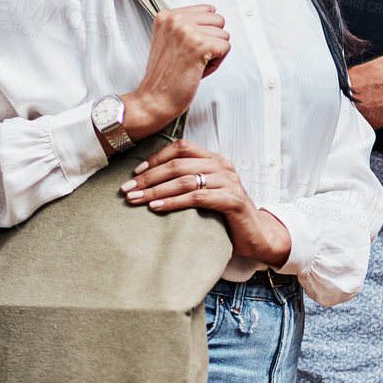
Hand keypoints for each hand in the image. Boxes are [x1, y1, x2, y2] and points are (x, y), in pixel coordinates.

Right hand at [122, 5, 230, 133]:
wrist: (153, 100)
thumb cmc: (164, 76)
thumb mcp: (169, 40)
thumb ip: (186, 26)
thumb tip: (214, 15)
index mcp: (166, 15)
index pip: (207, 10)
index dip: (206, 32)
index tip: (190, 48)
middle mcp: (175, 19)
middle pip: (218, 21)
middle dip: (212, 40)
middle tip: (192, 58)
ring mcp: (187, 31)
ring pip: (224, 35)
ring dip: (214, 53)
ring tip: (193, 64)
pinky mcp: (199, 45)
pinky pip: (226, 47)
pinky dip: (216, 63)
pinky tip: (198, 70)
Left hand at [122, 139, 291, 265]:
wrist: (256, 235)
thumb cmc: (225, 214)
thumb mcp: (207, 191)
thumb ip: (188, 181)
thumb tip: (148, 180)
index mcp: (214, 159)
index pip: (181, 147)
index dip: (156, 158)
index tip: (135, 173)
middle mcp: (222, 166)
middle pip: (178, 164)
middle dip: (148, 177)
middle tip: (126, 190)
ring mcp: (229, 182)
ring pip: (184, 180)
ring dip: (155, 190)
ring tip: (135, 200)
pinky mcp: (232, 200)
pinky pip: (197, 198)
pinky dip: (173, 202)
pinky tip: (157, 207)